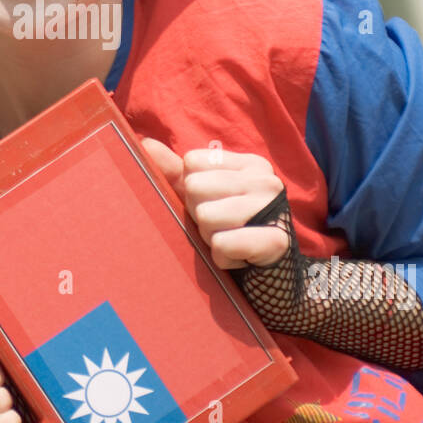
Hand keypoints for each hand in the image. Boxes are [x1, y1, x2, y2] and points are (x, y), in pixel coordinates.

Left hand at [140, 138, 289, 270]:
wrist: (271, 279)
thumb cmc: (229, 232)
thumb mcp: (201, 199)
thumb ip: (174, 172)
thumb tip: (145, 144)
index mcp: (249, 164)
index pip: (191, 162)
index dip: (192, 190)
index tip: (214, 207)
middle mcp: (266, 179)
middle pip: (195, 187)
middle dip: (200, 216)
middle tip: (222, 229)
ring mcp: (275, 207)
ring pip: (206, 216)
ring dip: (210, 238)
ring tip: (230, 243)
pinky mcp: (276, 240)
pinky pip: (221, 244)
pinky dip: (222, 258)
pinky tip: (239, 259)